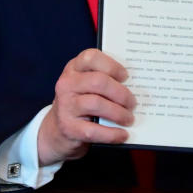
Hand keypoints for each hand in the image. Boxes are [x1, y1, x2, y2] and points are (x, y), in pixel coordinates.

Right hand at [37, 48, 135, 165]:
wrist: (57, 131)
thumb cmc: (80, 103)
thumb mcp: (86, 86)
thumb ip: (104, 80)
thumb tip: (135, 86)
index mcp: (74, 68)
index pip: (91, 58)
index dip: (111, 66)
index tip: (125, 76)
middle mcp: (67, 84)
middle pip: (99, 82)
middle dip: (121, 93)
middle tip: (132, 103)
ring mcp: (65, 106)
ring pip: (97, 104)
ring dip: (119, 113)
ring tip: (129, 119)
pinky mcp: (68, 128)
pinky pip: (94, 130)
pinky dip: (112, 134)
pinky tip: (122, 135)